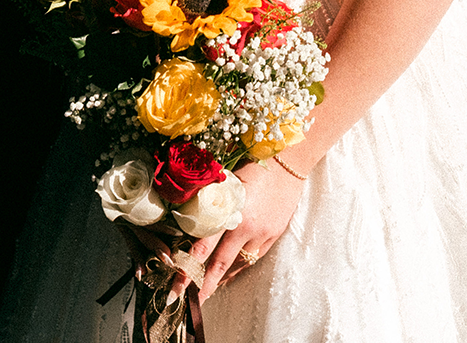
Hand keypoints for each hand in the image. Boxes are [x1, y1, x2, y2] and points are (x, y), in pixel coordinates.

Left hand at [188, 160, 306, 301]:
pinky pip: (253, 257)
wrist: (290, 162)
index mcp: (231, 212)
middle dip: (203, 285)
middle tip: (190, 303)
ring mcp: (262, 233)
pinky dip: (240, 266)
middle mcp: (247, 227)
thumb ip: (210, 201)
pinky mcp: (274, 234)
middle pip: (220, 264)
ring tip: (207, 291)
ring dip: (221, 278)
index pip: (203, 247)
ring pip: (238, 263)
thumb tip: (189, 216)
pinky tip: (230, 273)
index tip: (176, 286)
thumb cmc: (254, 165)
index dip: (188, 268)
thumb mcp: (227, 180)